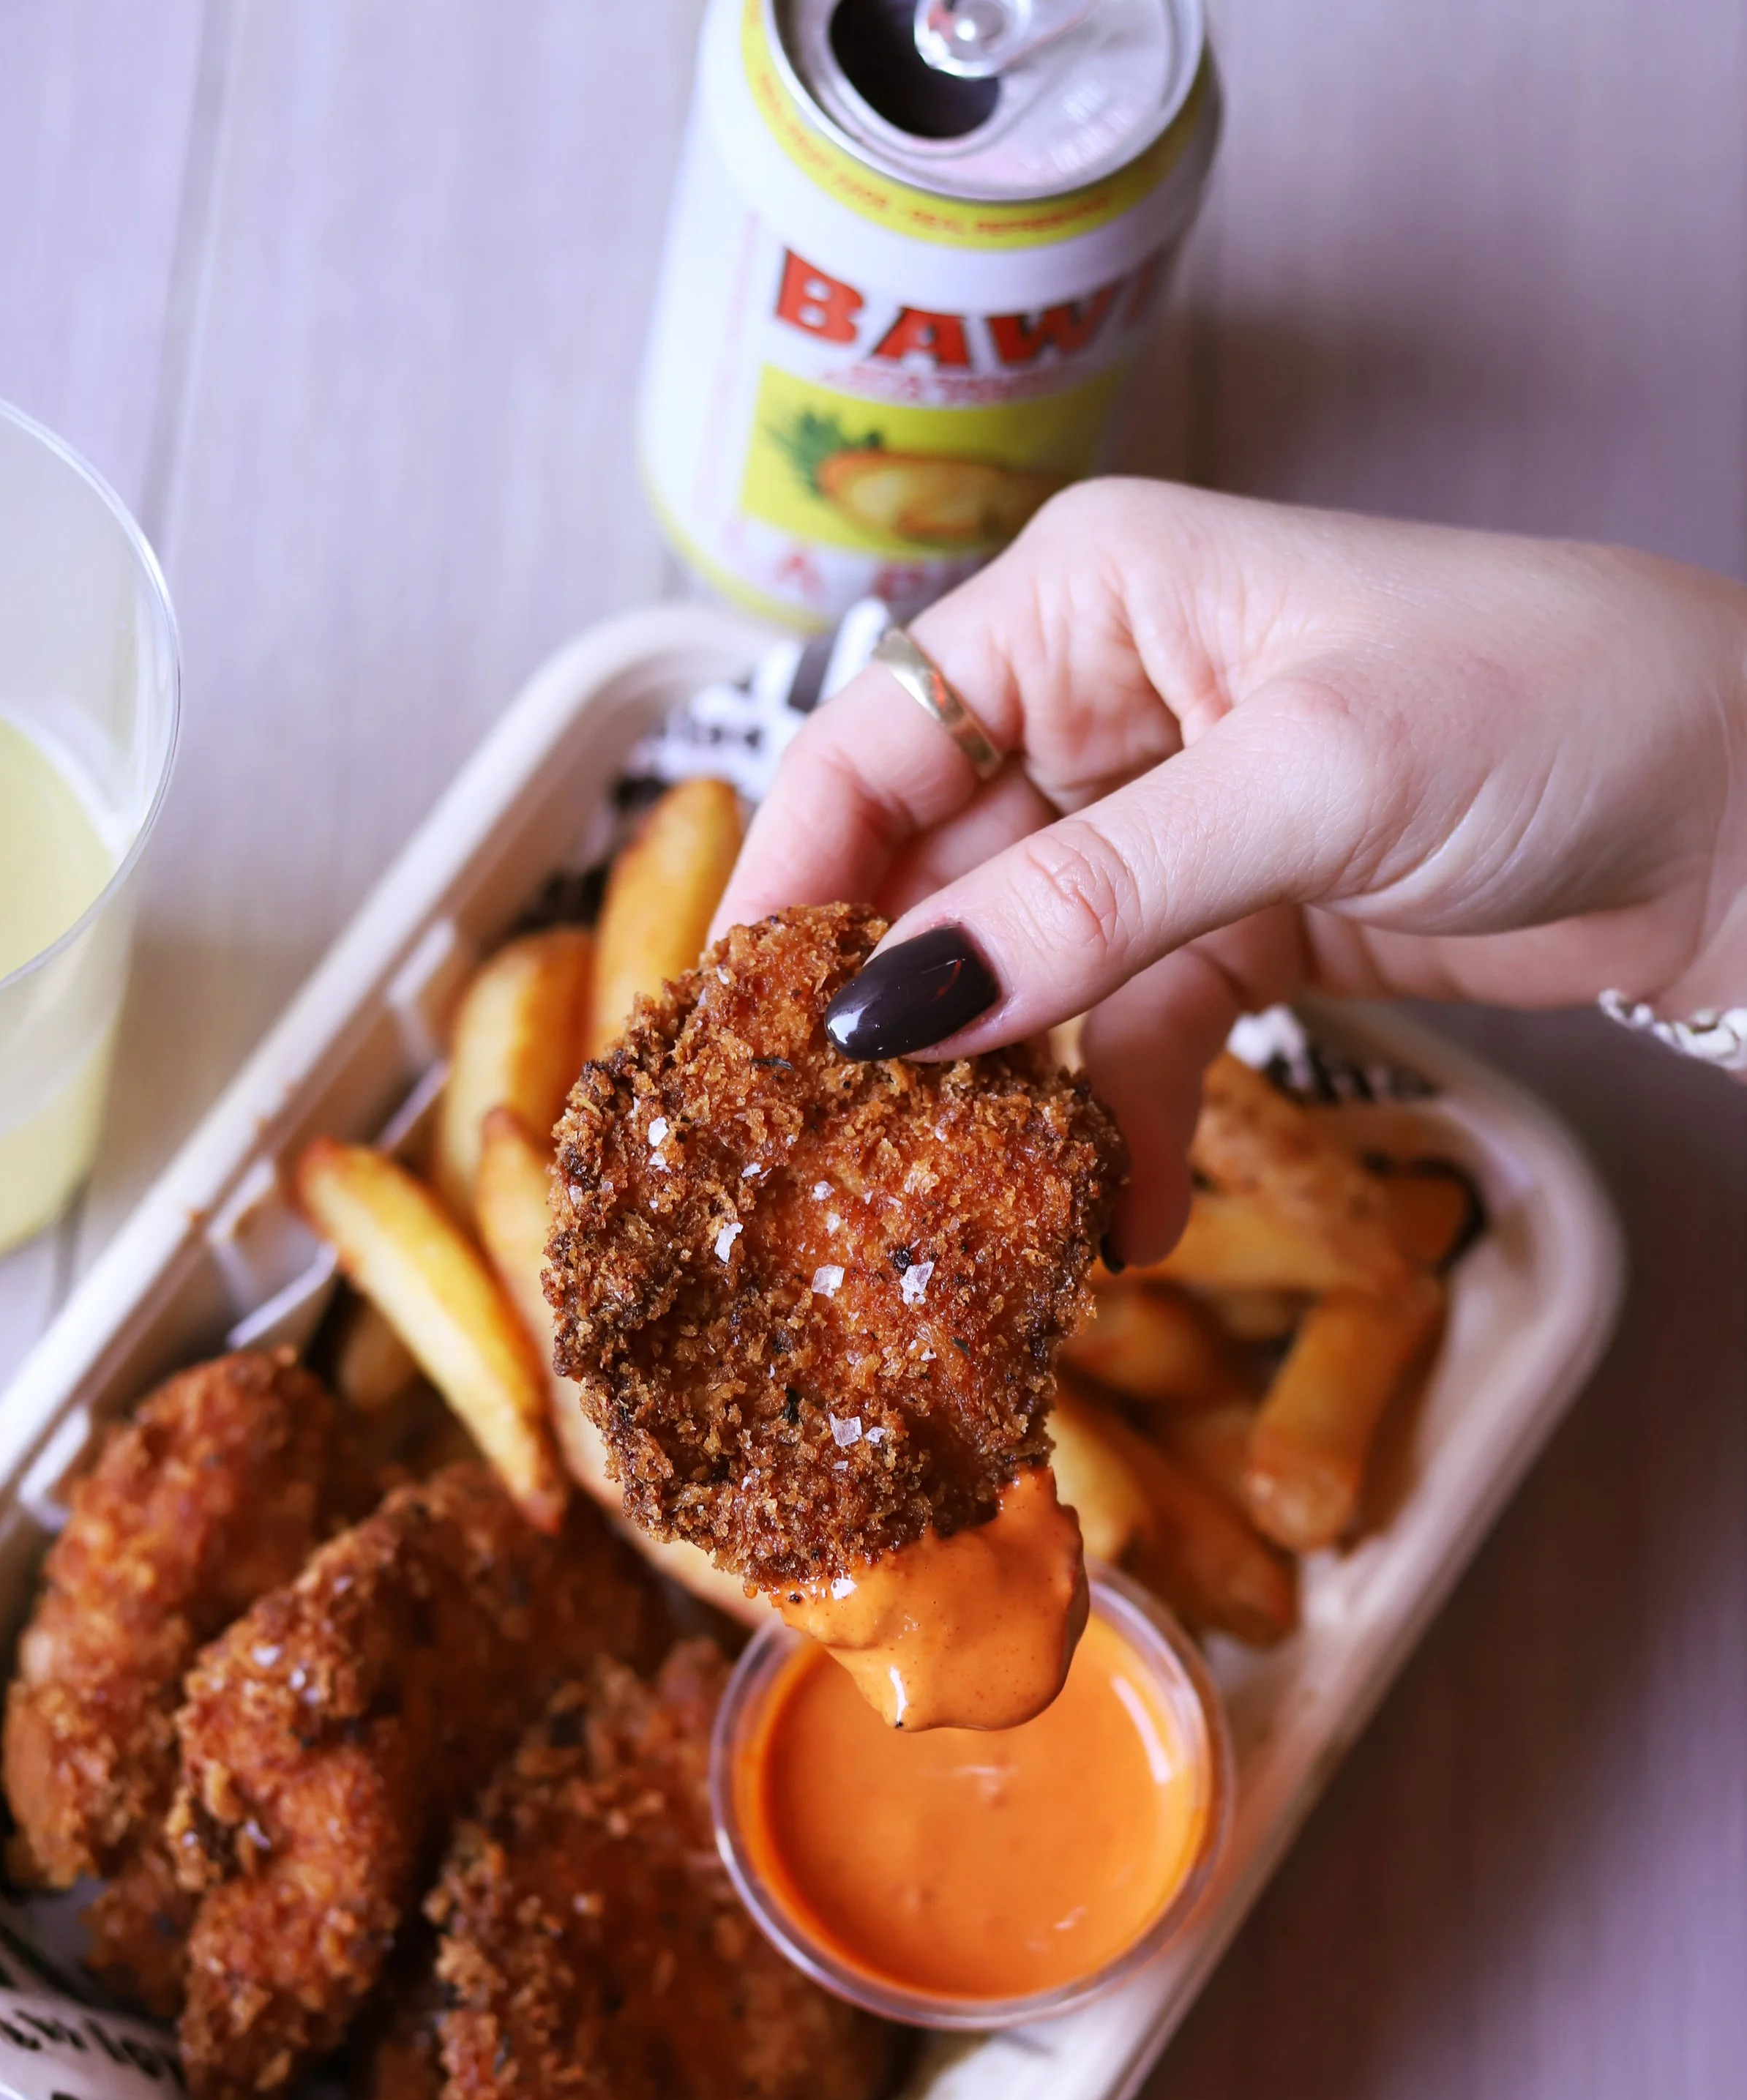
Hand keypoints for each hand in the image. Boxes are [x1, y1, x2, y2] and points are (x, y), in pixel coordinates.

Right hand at [719, 480, 1746, 1253]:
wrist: (1744, 801)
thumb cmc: (1549, 704)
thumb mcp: (1305, 788)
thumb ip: (1092, 900)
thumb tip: (898, 1008)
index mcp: (1087, 599)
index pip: (873, 743)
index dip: (793, 886)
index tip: (733, 1034)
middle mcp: (1104, 698)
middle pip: (932, 870)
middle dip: (894, 1015)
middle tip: (830, 1159)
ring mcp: (1168, 819)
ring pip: (1026, 969)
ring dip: (1006, 1091)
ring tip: (966, 1217)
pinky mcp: (1237, 921)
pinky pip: (1136, 1035)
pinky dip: (1126, 1126)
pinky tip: (1121, 1221)